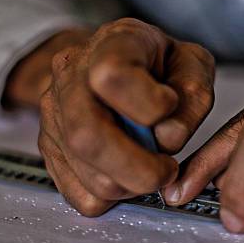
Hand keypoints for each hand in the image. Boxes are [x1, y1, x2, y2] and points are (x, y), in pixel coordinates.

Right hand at [37, 18, 214, 214]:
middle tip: (166, 169)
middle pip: (87, 135)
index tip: (169, 107)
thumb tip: (167, 139)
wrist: (114, 64)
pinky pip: (80, 195)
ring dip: (131, 185)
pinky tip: (126, 174)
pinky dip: (113, 198)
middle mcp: (71, 76)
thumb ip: (193, 96)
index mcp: (111, 44)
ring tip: (150, 167)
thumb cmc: (158, 65)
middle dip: (138, 168)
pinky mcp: (50, 150)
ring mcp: (54, 115)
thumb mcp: (191, 64)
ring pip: (87, 173)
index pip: (112, 76)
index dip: (149, 105)